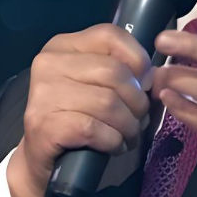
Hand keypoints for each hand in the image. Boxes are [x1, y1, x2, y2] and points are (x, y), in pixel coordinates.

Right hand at [7, 24, 151, 196]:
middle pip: (114, 71)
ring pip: (108, 102)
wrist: (42, 161)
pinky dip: (113, 141)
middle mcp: (49, 63)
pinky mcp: (44, 124)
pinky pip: (95, 128)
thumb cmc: (77, 117)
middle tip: (140, 118)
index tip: (146, 83)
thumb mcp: (97, 84)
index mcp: (63, 45)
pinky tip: (114, 146)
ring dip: (129, 125)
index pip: (110, 35)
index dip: (138, 59)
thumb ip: (122, 71)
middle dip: (137, 99)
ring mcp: (43, 93)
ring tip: (129, 135)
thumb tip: (155, 76)